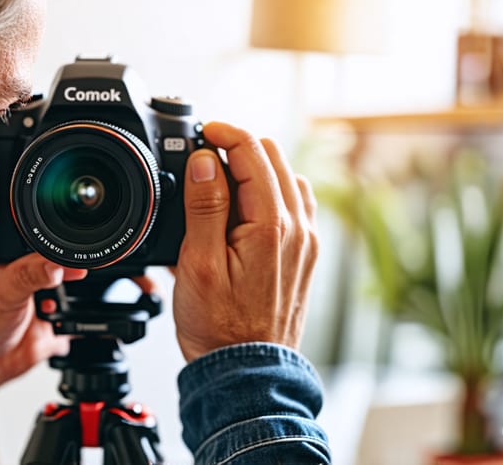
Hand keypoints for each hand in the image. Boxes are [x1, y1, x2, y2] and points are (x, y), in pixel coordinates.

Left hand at [0, 254, 86, 441]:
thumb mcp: (3, 293)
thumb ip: (28, 276)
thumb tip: (56, 267)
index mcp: (16, 262)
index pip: (45, 249)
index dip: (62, 252)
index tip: (76, 259)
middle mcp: (32, 280)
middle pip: (65, 269)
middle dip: (72, 276)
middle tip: (74, 279)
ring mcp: (46, 302)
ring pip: (76, 293)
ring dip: (72, 302)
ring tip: (50, 311)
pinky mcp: (58, 323)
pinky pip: (79, 318)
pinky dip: (78, 323)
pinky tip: (59, 327)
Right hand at [173, 122, 317, 361]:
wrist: (244, 370)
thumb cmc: (219, 327)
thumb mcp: (197, 264)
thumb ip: (203, 207)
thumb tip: (204, 161)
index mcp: (270, 226)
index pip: (252, 152)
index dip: (223, 133)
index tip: (200, 131)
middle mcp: (297, 228)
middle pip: (272, 157)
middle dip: (235, 148)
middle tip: (201, 158)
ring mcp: (305, 241)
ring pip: (285, 178)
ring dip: (252, 170)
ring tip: (217, 187)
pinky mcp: (303, 254)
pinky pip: (292, 204)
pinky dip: (268, 193)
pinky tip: (242, 211)